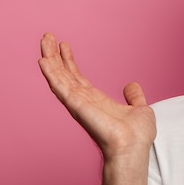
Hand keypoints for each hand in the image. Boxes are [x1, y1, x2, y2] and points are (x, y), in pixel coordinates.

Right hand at [38, 33, 155, 157]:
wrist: (134, 147)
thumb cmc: (137, 135)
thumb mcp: (140, 109)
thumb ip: (134, 97)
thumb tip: (131, 85)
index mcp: (97, 101)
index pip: (78, 78)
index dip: (70, 62)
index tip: (64, 46)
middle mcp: (84, 101)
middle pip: (65, 74)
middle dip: (56, 56)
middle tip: (48, 37)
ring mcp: (79, 103)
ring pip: (60, 77)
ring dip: (50, 59)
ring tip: (44, 41)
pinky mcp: (78, 106)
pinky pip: (61, 88)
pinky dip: (52, 74)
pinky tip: (43, 61)